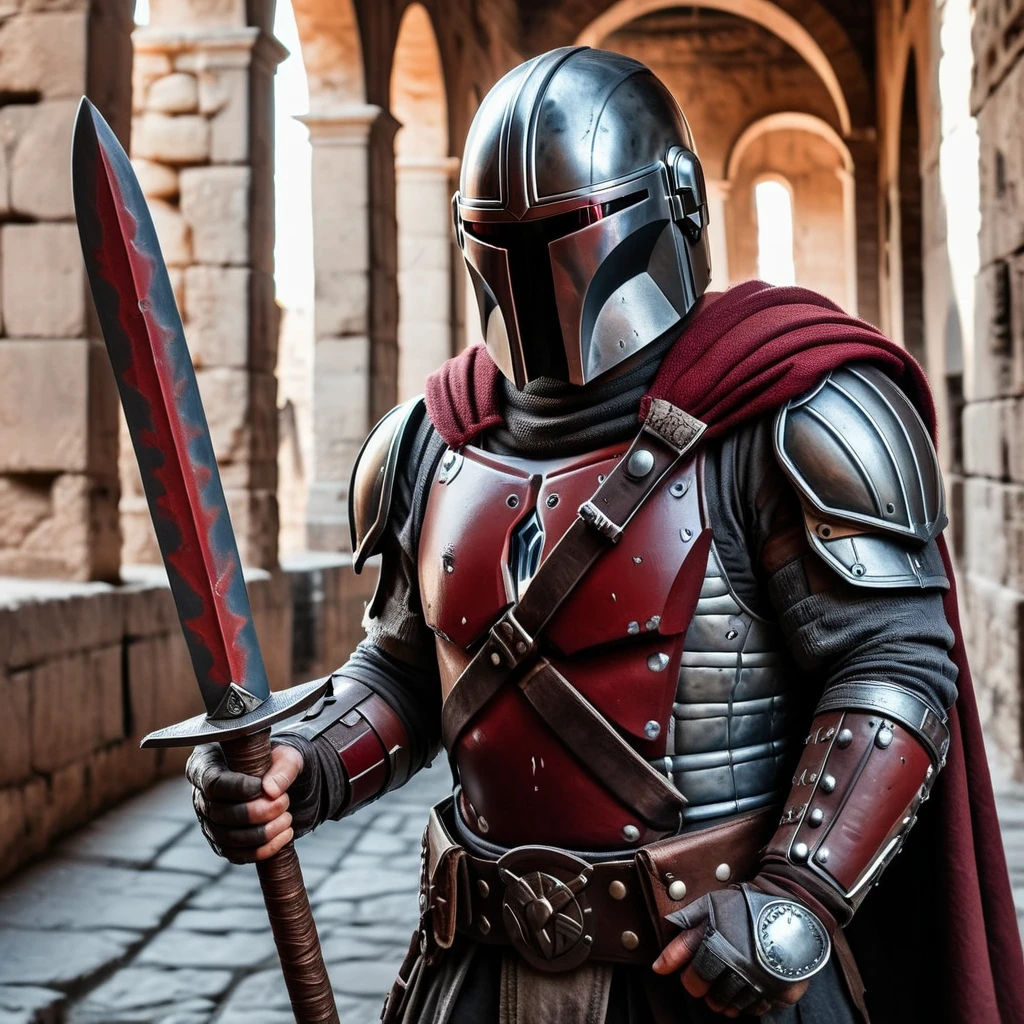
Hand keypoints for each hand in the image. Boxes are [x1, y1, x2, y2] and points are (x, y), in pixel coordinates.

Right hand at [186, 742, 303, 862]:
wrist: (275, 780)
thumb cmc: (274, 761)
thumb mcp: (284, 755)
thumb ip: (282, 768)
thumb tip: (271, 791)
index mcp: (206, 766)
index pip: (214, 783)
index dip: (239, 788)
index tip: (263, 787)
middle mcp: (201, 797)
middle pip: (221, 813)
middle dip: (258, 811)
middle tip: (285, 801)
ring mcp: (208, 823)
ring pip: (228, 837)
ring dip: (263, 832)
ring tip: (287, 818)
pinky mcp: (221, 843)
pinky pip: (236, 855)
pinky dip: (263, 849)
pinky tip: (285, 835)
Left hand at [652, 883, 829, 1017]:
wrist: (791, 903)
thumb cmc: (745, 904)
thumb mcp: (708, 908)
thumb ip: (683, 936)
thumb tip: (658, 966)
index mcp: (718, 948)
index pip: (694, 981)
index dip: (691, 979)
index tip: (693, 973)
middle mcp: (740, 969)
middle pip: (714, 999)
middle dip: (709, 991)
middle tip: (713, 978)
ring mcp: (764, 982)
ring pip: (736, 1007)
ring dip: (729, 999)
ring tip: (731, 981)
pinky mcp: (784, 991)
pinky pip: (761, 1009)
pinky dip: (753, 1002)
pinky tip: (752, 985)